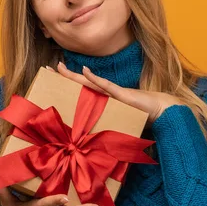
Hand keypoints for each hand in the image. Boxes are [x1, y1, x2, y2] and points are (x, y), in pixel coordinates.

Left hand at [47, 62, 183, 126]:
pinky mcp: (121, 94)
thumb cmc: (140, 117)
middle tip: (47, 67)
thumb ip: (105, 125)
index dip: (67, 83)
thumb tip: (90, 138)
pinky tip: (85, 71)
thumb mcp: (117, 123)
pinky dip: (95, 78)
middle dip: (63, 75)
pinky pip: (106, 85)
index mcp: (102, 99)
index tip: (53, 78)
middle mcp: (104, 93)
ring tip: (60, 67)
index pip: (80, 89)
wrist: (159, 110)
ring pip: (88, 82)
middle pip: (79, 82)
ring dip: (73, 75)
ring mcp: (112, 92)